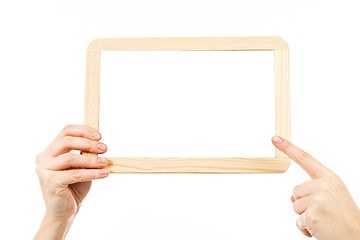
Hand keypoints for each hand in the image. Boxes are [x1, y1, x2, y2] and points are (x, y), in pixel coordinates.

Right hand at [35, 124, 109, 238]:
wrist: (65, 211)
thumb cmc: (74, 187)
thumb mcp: (82, 166)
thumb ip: (85, 153)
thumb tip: (99, 142)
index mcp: (50, 151)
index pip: (66, 131)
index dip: (83, 131)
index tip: (99, 136)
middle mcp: (44, 158)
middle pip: (66, 141)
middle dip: (88, 143)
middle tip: (104, 148)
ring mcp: (44, 170)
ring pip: (70, 158)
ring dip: (91, 159)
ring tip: (105, 162)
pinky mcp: (49, 182)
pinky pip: (74, 174)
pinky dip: (92, 173)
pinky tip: (104, 173)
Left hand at [272, 136, 359, 238]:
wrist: (357, 237)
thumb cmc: (343, 218)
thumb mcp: (332, 197)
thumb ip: (312, 190)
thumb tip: (293, 197)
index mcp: (330, 178)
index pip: (305, 158)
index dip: (288, 148)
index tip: (275, 138)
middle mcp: (324, 185)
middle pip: (295, 191)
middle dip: (304, 204)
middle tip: (323, 212)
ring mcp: (318, 199)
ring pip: (294, 205)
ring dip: (304, 216)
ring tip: (323, 220)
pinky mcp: (312, 214)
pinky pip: (297, 221)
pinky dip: (304, 228)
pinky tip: (319, 230)